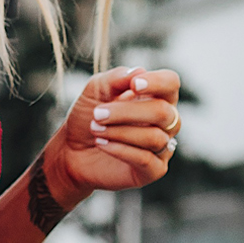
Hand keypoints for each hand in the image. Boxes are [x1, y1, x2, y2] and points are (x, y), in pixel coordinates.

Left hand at [41, 65, 181, 211]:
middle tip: (98, 114)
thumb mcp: (96, 90)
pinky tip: (101, 143)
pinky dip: (121, 150)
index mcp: (157, 96)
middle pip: (163, 112)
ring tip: (95, 129)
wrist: (72, 152)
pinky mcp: (153, 170)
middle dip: (127, 112)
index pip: (171, 83)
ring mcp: (163, 147)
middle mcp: (166, 122)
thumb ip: (116, 78)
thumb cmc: (89, 117)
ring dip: (120, 132)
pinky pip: (145, 159)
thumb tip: (138, 72)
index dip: (157, 82)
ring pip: (154, 137)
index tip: (134, 84)